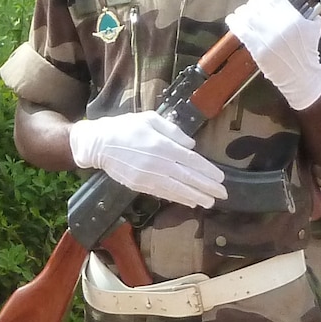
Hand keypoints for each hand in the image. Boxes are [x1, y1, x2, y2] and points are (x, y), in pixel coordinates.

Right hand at [70, 113, 226, 207]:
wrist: (98, 144)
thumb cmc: (125, 127)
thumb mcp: (150, 119)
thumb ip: (173, 131)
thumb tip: (191, 146)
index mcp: (162, 146)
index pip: (191, 161)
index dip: (208, 171)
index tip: (221, 178)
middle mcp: (158, 164)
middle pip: (188, 178)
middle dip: (207, 187)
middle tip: (222, 194)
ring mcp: (148, 177)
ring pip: (177, 189)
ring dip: (195, 197)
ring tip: (209, 202)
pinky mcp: (139, 185)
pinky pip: (163, 193)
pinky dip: (178, 199)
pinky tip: (189, 202)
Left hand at [225, 0, 320, 110]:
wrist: (301, 75)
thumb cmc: (307, 52)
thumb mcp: (314, 29)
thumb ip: (308, 15)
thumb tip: (299, 3)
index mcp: (294, 18)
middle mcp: (280, 25)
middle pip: (258, 5)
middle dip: (252, 4)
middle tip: (251, 7)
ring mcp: (267, 37)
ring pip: (247, 16)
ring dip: (241, 12)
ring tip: (240, 13)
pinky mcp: (257, 49)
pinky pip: (241, 31)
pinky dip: (234, 23)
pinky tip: (232, 19)